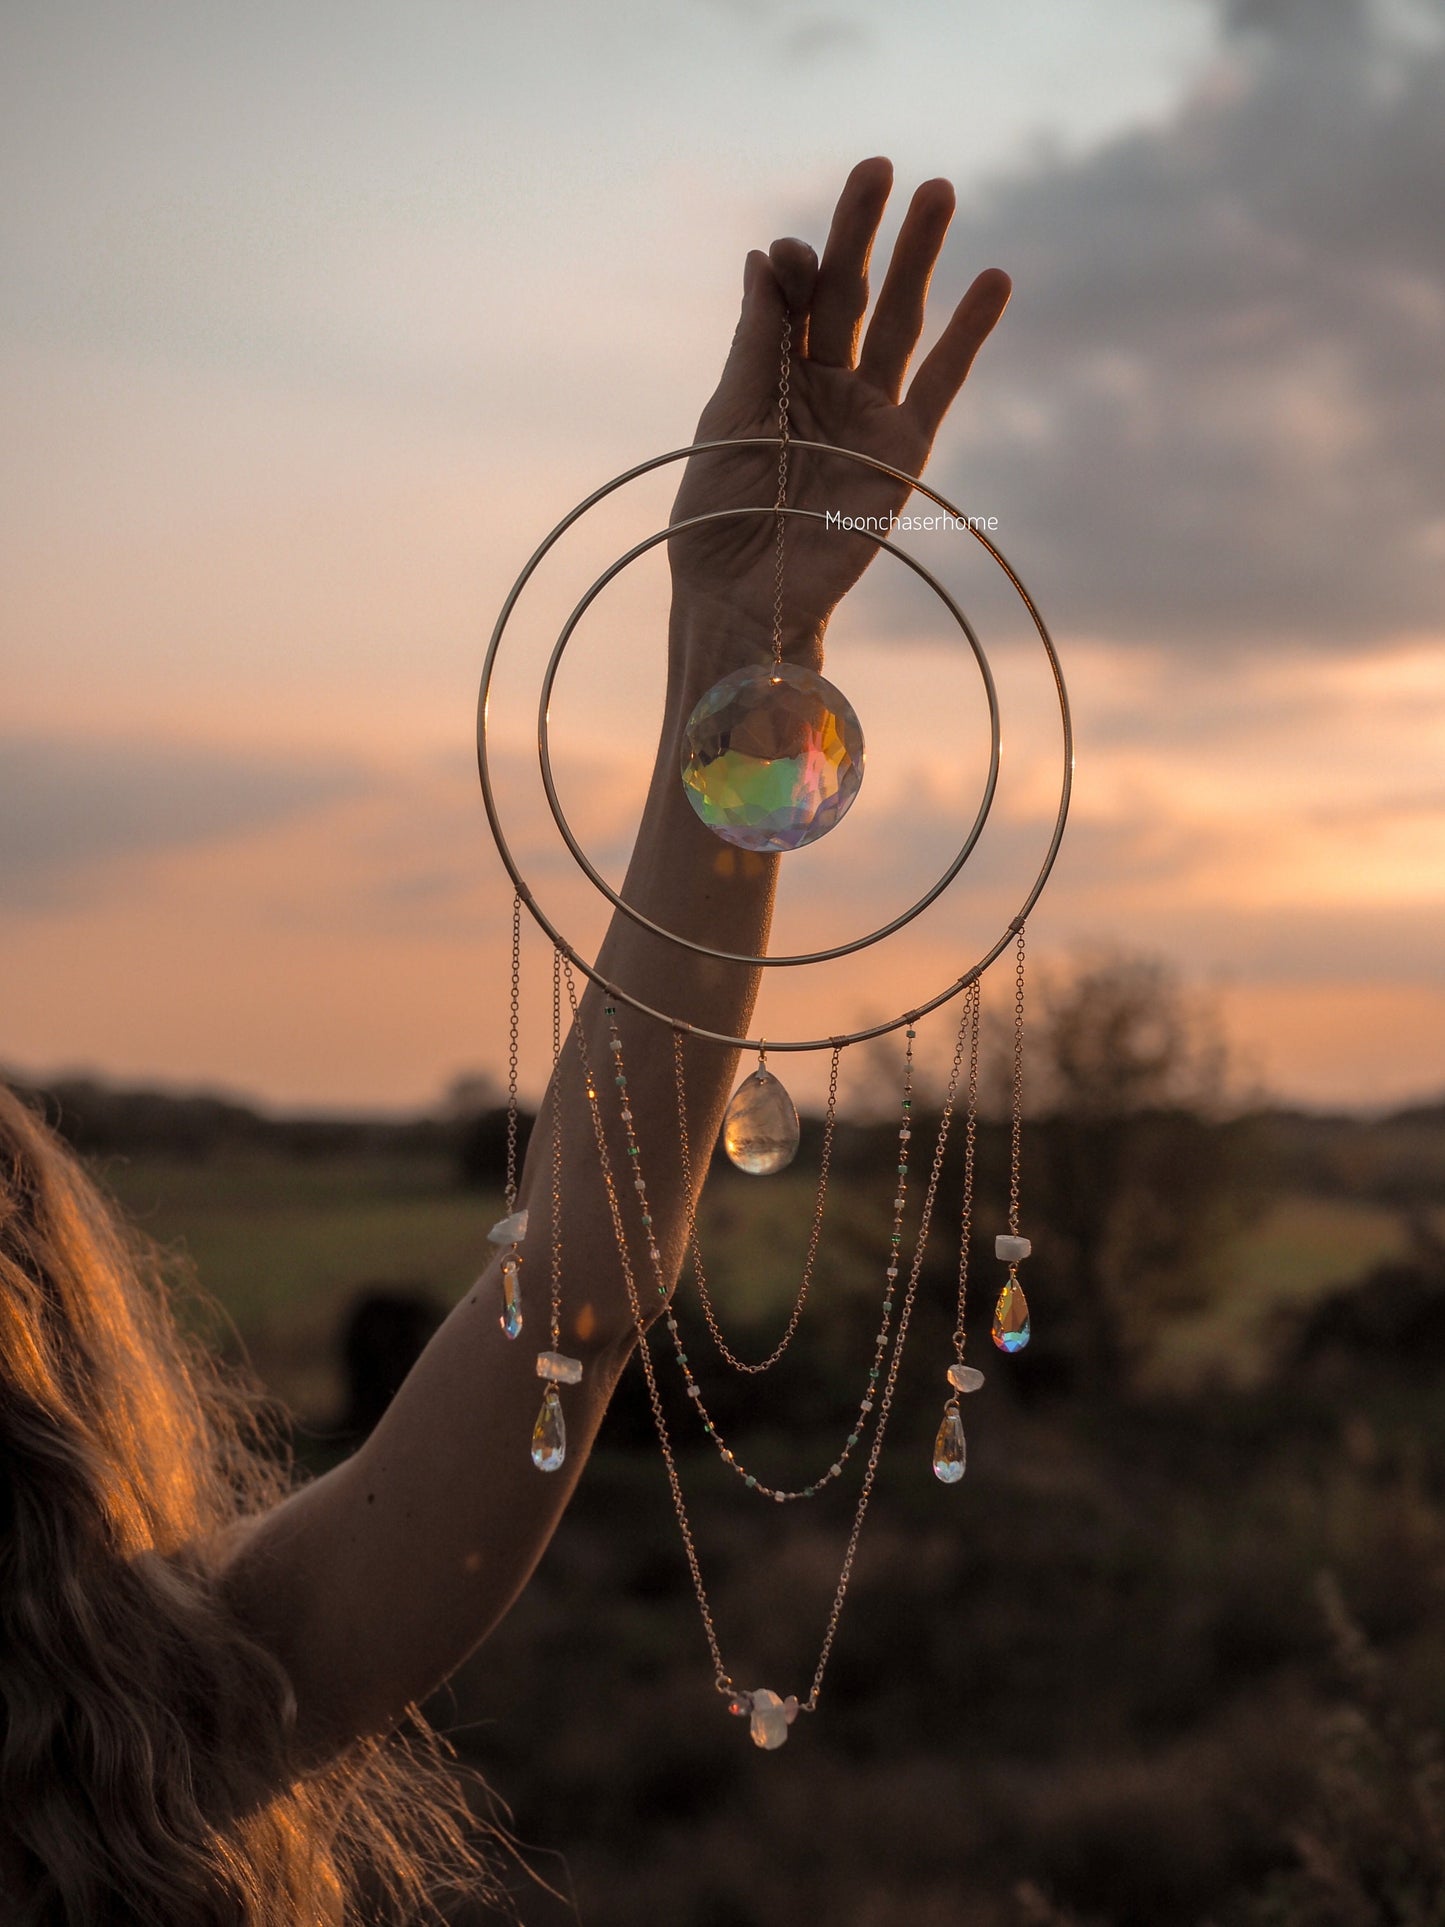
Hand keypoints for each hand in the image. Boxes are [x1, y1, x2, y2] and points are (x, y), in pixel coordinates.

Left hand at [668, 156, 1010, 665]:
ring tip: (940, 190)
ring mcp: (867, 414)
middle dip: (862, 231)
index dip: (796, 264)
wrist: (747, 596)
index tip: (789, 253)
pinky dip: (969, 333)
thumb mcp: (729, 416)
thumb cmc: (718, 516)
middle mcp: (824, 385)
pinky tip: (992, 281)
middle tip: (879, 167)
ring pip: (899, 322)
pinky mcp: (903, 452)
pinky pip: (941, 383)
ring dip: (919, 258)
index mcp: (772, 372)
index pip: (794, 295)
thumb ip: (756, 338)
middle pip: (849, 292)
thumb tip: (767, 253)